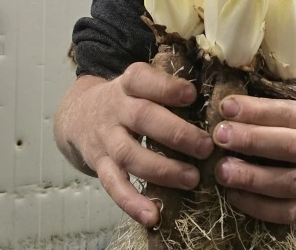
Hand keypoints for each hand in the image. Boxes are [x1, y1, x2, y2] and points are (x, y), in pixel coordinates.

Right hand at [65, 64, 213, 226]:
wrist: (78, 115)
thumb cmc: (126, 99)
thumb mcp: (140, 84)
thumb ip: (168, 89)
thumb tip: (217, 104)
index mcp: (128, 84)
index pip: (143, 79)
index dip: (166, 87)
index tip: (192, 95)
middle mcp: (115, 109)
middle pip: (142, 118)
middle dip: (175, 133)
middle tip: (205, 147)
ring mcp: (106, 139)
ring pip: (129, 154)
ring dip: (162, 170)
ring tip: (192, 179)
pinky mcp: (100, 165)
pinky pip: (113, 185)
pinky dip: (132, 203)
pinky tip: (152, 216)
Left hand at [210, 95, 295, 224]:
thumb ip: (288, 112)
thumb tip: (238, 106)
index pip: (290, 114)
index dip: (258, 110)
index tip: (227, 105)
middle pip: (289, 147)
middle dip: (252, 140)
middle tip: (220, 135)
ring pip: (288, 184)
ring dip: (253, 179)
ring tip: (222, 171)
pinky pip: (289, 213)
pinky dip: (260, 208)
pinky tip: (235, 197)